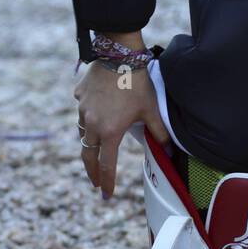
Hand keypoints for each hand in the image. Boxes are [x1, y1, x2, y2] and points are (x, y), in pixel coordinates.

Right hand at [75, 61, 169, 198]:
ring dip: (89, 144)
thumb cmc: (137, 83)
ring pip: (83, 133)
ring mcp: (82, 110)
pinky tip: (96, 112)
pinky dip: (87, 117)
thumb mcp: (151, 109)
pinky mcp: (78, 96)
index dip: (107, 181)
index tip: (107, 193)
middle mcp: (91, 124)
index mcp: (110, 131)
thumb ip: (159, 132)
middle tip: (95, 181)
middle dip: (91, 171)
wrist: (119, 55)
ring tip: (96, 150)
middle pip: (88, 155)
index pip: (106, 165)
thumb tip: (168, 150)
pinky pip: (81, 111)